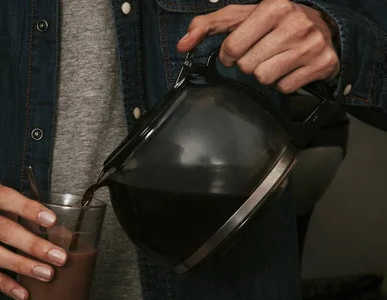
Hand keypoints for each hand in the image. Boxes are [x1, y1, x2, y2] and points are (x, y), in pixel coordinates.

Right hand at [0, 177, 66, 299]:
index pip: (5, 198)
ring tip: (46, 274)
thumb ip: (18, 208)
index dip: (29, 209)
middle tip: (58, 257)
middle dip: (33, 245)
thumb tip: (57, 231)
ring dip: (22, 266)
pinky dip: (4, 284)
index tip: (52, 220)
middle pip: (2, 231)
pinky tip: (22, 292)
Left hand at [177, 0, 339, 93]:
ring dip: (264, 74)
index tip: (238, 50)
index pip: (232, 48)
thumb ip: (207, 26)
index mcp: (273, 7)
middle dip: (248, 63)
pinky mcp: (322, 64)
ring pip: (264, 78)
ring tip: (274, 59)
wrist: (322, 26)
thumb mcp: (240, 17)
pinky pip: (284, 88)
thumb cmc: (273, 23)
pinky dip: (283, 82)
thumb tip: (182, 44)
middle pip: (247, 66)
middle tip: (261, 52)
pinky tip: (289, 67)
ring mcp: (311, 44)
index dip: (229, 54)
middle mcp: (295, 23)